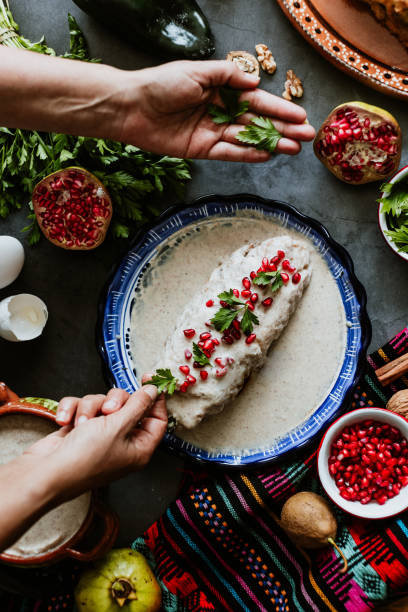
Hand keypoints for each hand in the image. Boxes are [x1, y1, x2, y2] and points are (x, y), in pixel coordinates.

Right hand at [24, 384, 166, 501]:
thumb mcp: (118, 426)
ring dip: (89, 408)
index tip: (150, 379)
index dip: (155, 399)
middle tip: (108, 410)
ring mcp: (99, 436)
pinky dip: (72, 410)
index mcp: (139, 448)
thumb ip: (138, 405)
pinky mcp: (79, 430)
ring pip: (102, 403)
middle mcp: (121, 442)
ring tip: (81, 423)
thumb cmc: (85, 458)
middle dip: (115, 401)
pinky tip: (64, 421)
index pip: (157, 420)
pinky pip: (81, 407)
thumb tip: (153, 391)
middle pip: (129, 406)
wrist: (45, 473)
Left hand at [118, 60, 314, 161]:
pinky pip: (228, 154)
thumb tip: (254, 82)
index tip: (300, 116)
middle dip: (283, 129)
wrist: (132, 106)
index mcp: (221, 91)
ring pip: (247, 140)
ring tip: (294, 149)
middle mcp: (220, 112)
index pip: (256, 101)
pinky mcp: (202, 150)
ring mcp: (212, 132)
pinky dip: (246, 155)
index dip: (279, 109)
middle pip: (257, 123)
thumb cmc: (161, 84)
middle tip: (307, 137)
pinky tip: (266, 156)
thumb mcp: (197, 71)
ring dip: (271, 144)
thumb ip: (227, 76)